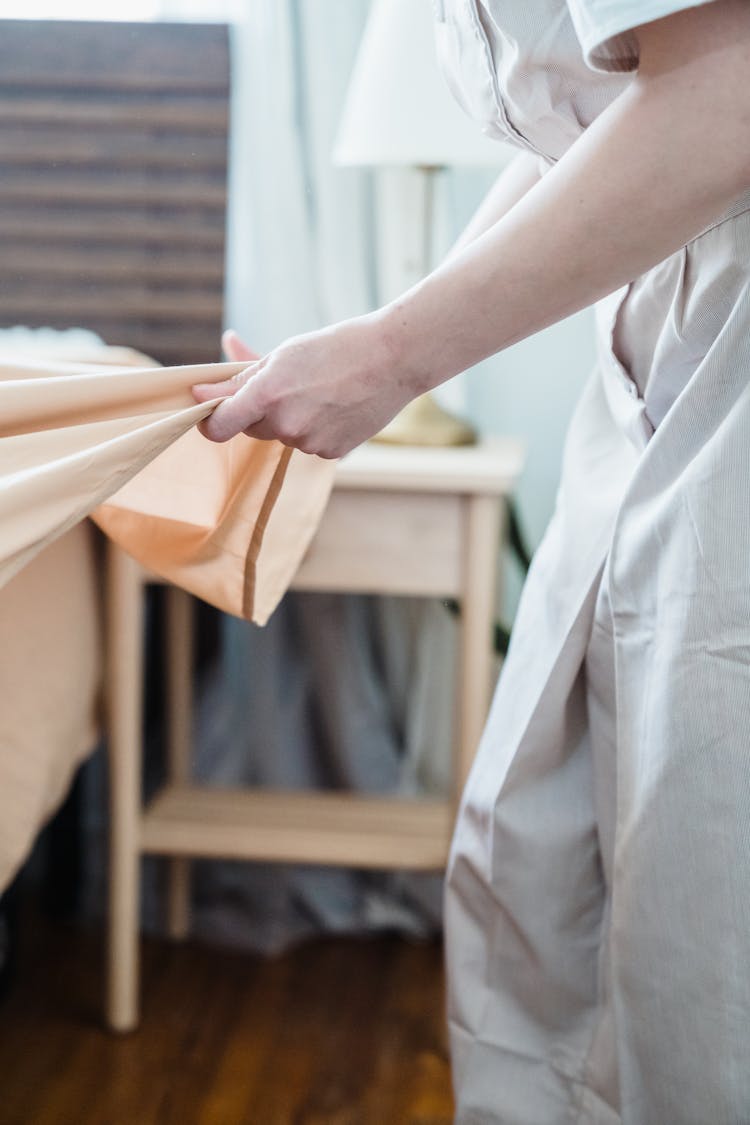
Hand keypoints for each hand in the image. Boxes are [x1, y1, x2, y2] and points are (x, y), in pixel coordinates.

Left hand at [193, 314, 419, 458]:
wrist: (393, 359)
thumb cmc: (336, 348)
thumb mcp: (283, 354)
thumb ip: (239, 378)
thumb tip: (200, 392)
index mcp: (268, 394)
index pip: (218, 426)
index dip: (210, 421)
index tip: (211, 411)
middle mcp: (285, 424)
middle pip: (251, 427)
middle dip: (259, 410)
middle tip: (287, 383)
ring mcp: (309, 442)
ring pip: (283, 435)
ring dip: (291, 418)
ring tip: (322, 391)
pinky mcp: (330, 453)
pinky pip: (308, 444)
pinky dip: (316, 429)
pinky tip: (338, 407)